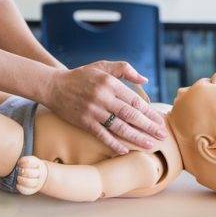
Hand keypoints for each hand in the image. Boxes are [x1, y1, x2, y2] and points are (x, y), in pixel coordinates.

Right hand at [42, 61, 166, 154]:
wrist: (53, 86)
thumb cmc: (81, 76)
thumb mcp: (102, 66)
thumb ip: (124, 69)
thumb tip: (145, 80)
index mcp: (109, 83)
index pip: (134, 100)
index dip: (149, 112)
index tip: (160, 121)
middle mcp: (102, 97)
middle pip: (130, 115)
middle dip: (149, 127)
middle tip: (162, 136)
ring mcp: (93, 111)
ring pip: (119, 127)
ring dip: (136, 137)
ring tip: (150, 145)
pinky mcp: (84, 122)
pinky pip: (102, 135)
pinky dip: (114, 144)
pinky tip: (126, 150)